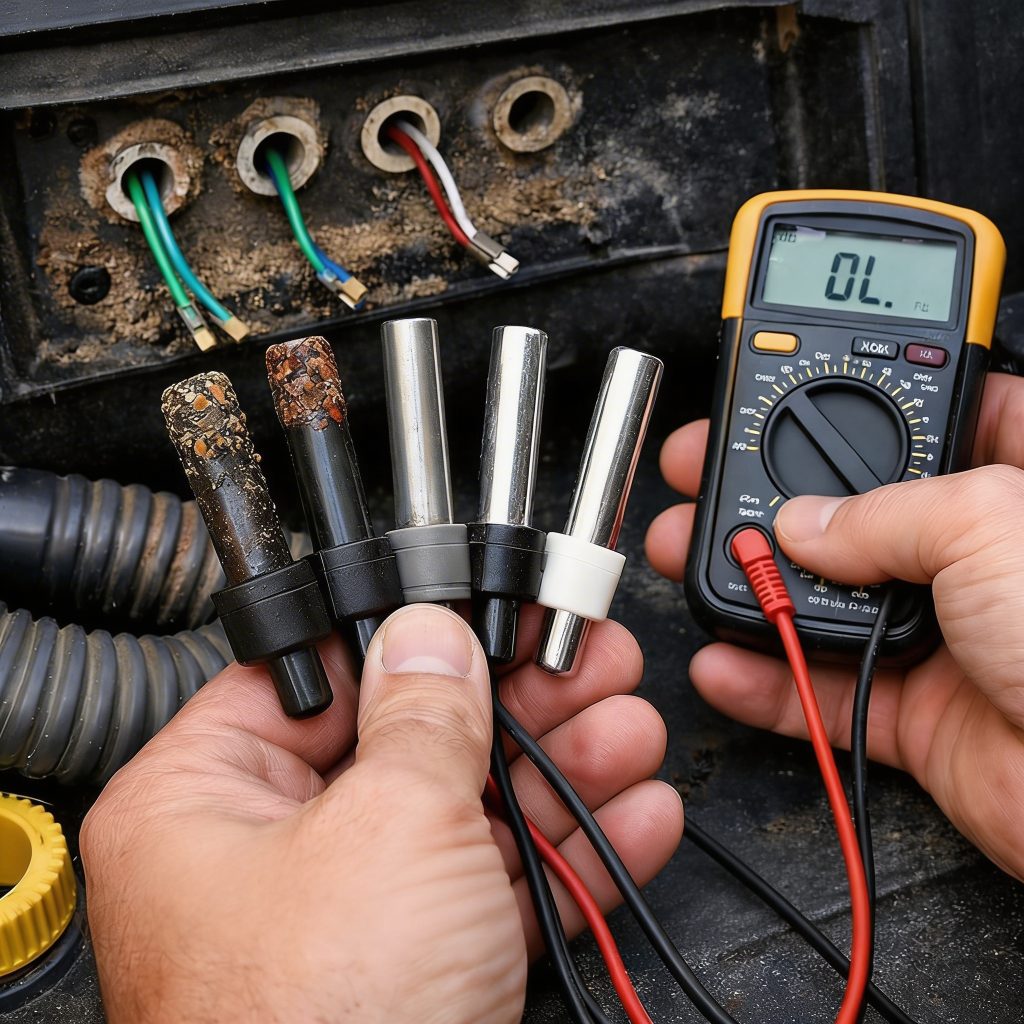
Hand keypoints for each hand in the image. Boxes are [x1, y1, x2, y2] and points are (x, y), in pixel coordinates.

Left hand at [81, 603, 681, 1023]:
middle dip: (518, 703)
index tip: (486, 611)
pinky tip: (634, 816)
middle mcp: (275, 858)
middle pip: (410, 742)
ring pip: (470, 814)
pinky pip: (500, 891)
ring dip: (566, 770)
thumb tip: (427, 632)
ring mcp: (356, 920)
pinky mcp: (422, 975)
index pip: (315, 679)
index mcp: (209, 803)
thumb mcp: (387, 826)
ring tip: (629, 728)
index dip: (411, 637)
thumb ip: (422, 714)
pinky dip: (572, 855)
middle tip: (587, 663)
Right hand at [646, 370, 1023, 881]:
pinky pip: (823, 689)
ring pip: (826, 600)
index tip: (805, 390)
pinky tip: (727, 660)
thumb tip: (806, 525)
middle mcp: (976, 560)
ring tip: (696, 561)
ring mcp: (945, 635)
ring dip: (754, 585)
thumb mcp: (989, 527)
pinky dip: (766, 680)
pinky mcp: (917, 711)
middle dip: (776, 496)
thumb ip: (882, 513)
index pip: (941, 420)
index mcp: (1016, 489)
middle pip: (857, 512)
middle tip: (714, 474)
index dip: (872, 400)